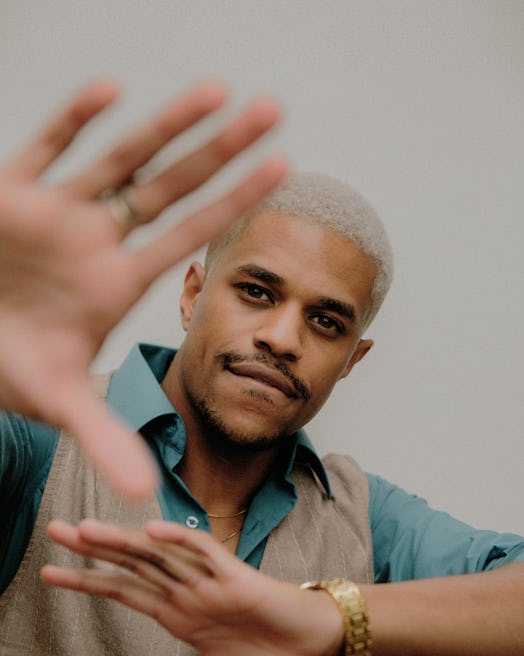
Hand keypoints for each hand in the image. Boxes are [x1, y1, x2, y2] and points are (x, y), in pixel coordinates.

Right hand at [0, 80, 285, 497]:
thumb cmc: (8, 363)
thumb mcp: (57, 398)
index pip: (190, 235)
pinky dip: (73, 120)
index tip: (285, 172)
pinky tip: (111, 88)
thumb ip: (104, 437)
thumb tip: (149, 494)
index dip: (234, 203)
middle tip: (275, 110)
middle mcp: (96, 238)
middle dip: (220, 150)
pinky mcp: (7, 192)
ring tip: (218, 89)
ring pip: (120, 156)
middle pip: (171, 185)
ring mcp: (56, 210)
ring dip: (167, 123)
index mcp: (117, 279)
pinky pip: (44, 146)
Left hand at [42, 519, 343, 655]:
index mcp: (178, 612)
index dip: (87, 578)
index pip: (124, 589)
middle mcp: (187, 591)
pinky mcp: (237, 577)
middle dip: (92, 547)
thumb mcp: (209, 651)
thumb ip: (181, 637)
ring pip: (159, 554)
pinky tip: (153, 529)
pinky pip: (205, 553)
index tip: (52, 569)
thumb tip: (160, 629)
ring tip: (82, 531)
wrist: (308, 639)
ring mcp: (210, 582)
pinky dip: (180, 539)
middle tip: (53, 529)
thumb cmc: (263, 647)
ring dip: (119, 542)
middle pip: (133, 562)